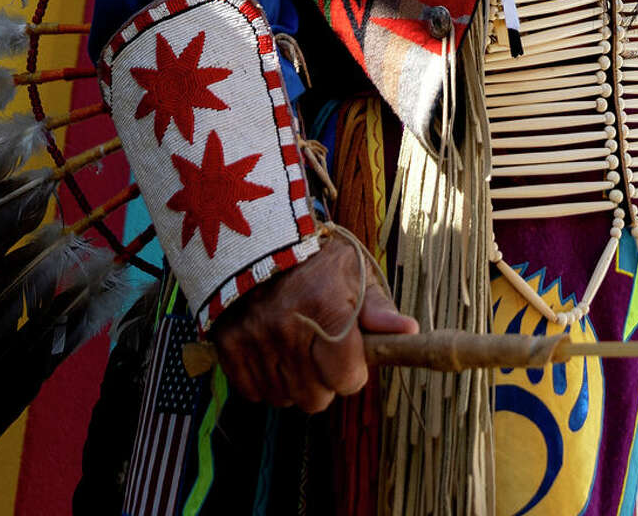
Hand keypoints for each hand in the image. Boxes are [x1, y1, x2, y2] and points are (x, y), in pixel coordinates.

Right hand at [209, 233, 416, 412]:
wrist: (255, 239)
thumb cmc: (314, 258)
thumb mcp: (353, 272)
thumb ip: (378, 309)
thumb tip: (409, 331)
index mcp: (326, 309)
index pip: (347, 380)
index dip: (353, 372)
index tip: (349, 354)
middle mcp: (288, 328)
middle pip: (315, 399)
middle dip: (324, 381)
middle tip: (320, 352)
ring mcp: (255, 339)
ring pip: (285, 398)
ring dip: (294, 382)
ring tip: (295, 348)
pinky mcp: (228, 345)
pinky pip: (253, 392)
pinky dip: (264, 380)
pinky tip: (271, 353)